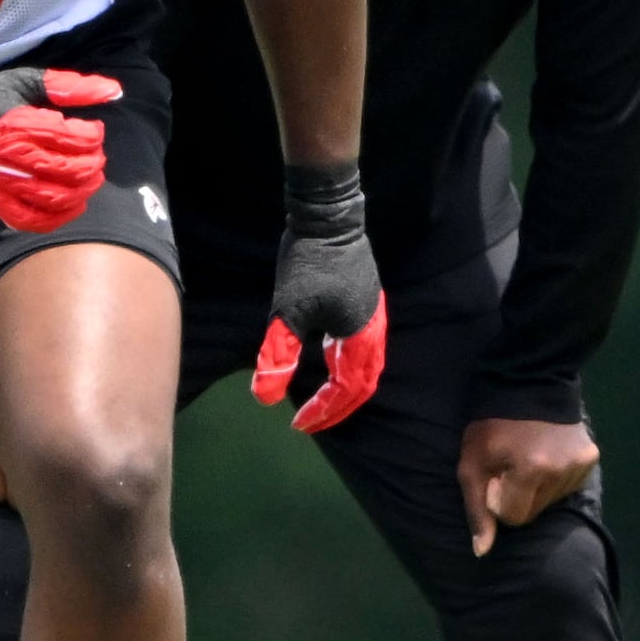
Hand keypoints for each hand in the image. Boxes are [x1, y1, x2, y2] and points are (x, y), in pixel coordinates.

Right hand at [0, 65, 124, 231]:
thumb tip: (115, 91)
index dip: (91, 137)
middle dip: (91, 166)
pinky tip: (72, 205)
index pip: (67, 138)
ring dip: (81, 192)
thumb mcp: (23, 82)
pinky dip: (56, 218)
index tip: (94, 131)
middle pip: (64, 170)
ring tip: (89, 180)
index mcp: (15, 122)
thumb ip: (69, 87)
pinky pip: (28, 219)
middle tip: (96, 158)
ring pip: (51, 198)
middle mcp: (5, 155)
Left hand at [251, 159, 386, 432]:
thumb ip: (279, 356)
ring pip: (368, 366)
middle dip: (338, 406)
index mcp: (359, 338)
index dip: (323, 410)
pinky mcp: (369, 301)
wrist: (328, 218)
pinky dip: (350, 365)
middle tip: (313, 419)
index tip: (299, 423)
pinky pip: (365, 347)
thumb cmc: (307, 264)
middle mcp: (374, 331)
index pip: (345, 390)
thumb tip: (264, 397)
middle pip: (363, 383)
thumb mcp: (287, 312)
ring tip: (324, 399)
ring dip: (347, 387)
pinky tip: (331, 359)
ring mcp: (375, 315)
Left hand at [455, 416, 600, 556]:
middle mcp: (562, 471)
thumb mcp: (472, 463)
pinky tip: (547, 454)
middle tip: (510, 467)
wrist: (528, 382)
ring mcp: (580, 464)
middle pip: (534, 512)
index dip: (498, 499)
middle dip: (518, 497)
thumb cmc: (492, 424)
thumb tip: (482, 552)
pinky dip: (555, 477)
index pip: (514, 518)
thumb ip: (477, 508)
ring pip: (552, 501)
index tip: (495, 476)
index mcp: (531, 471)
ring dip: (537, 488)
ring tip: (528, 457)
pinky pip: (568, 485)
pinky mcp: (591, 457)